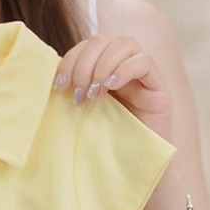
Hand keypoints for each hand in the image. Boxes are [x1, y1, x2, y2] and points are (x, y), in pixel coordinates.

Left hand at [54, 34, 173, 144]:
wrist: (135, 169)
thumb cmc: (107, 147)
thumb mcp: (84, 117)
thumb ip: (74, 96)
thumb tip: (51, 83)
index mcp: (102, 71)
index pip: (86, 46)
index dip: (70, 59)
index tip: (60, 87)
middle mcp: (122, 67)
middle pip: (102, 40)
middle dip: (84, 64)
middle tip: (79, 93)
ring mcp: (142, 75)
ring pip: (125, 43)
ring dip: (103, 66)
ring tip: (95, 94)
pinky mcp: (159, 87)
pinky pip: (144, 61)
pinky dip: (124, 69)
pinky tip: (111, 87)